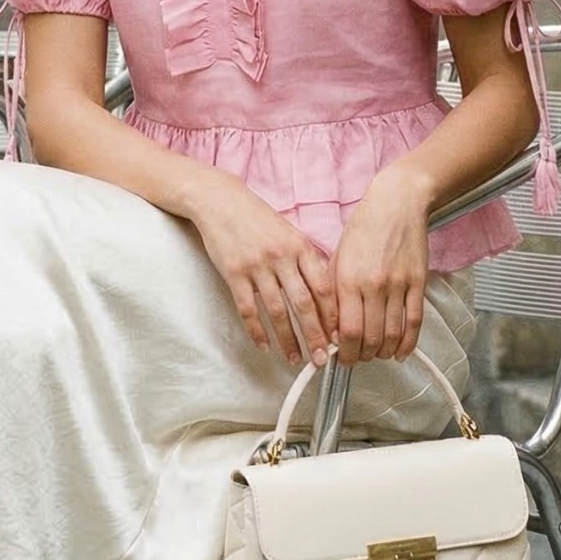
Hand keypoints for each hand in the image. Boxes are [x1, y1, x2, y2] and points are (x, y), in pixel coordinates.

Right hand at [190, 174, 337, 366]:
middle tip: (323, 358)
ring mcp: (256, 266)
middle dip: (315, 335)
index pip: (322, 287)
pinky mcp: (234, 273)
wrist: (220, 201)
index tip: (339, 336)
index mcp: (299, 247)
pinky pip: (248, 309)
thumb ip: (306, 259)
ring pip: (276, 311)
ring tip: (295, 358)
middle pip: (303, 304)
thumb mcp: (289, 232)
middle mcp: (281, 257)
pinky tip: (264, 345)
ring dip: (287, 339)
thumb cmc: (257, 218)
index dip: (332, 315)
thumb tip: (324, 293)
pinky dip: (257, 331)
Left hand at [329, 167, 431, 363]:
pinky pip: (415, 322)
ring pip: (393, 334)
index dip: (345, 352)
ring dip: (383, 352)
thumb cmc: (362, 229)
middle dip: (362, 356)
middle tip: (357, 358)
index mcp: (348, 279)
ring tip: (376, 354)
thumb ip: (333, 294)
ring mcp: (398, 285)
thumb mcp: (337, 258)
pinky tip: (400, 352)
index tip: (341, 358)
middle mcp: (374, 285)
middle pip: (370, 338)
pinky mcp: (418, 283)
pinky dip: (408, 343)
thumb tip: (330, 328)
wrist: (396, 204)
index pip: (348, 331)